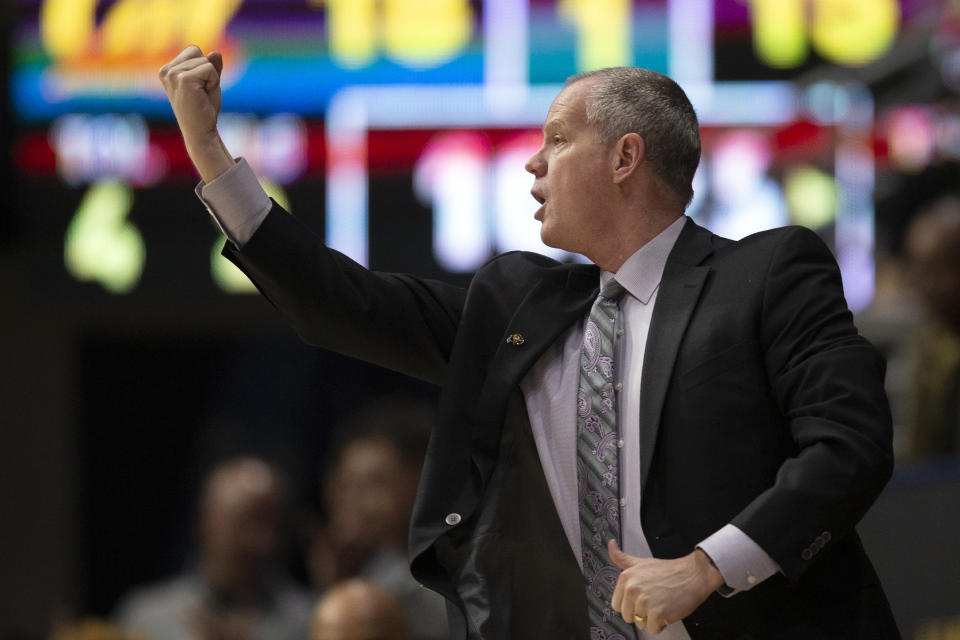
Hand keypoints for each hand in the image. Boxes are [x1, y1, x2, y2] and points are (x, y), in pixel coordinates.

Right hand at [158, 45, 234, 181]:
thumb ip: (211, 66)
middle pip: (198, 53)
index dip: (203, 68)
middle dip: (208, 72)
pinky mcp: (183, 79)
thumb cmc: (204, 110)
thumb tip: (215, 52)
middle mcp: (166, 70)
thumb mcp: (208, 83)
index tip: (199, 88)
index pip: (193, 50)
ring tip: (201, 96)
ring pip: (205, 61)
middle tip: (201, 94)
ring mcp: (172, 74)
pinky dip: (213, 82)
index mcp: (167, 70)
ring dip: (211, 79)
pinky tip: (203, 96)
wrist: (201, 132)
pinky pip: (209, 69)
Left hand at [608, 539, 724, 634]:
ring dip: (652, 619)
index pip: (617, 605)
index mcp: (625, 578)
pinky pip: (653, 629)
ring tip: (662, 604)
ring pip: (641, 623)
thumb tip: (610, 545)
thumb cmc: (669, 570)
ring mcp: (644, 601)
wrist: (693, 574)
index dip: (630, 605)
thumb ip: (621, 558)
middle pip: (628, 616)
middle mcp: (632, 589)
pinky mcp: (657, 613)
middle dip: (641, 613)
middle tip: (654, 600)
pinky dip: (661, 625)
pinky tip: (667, 611)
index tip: (641, 598)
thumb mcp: (641, 562)